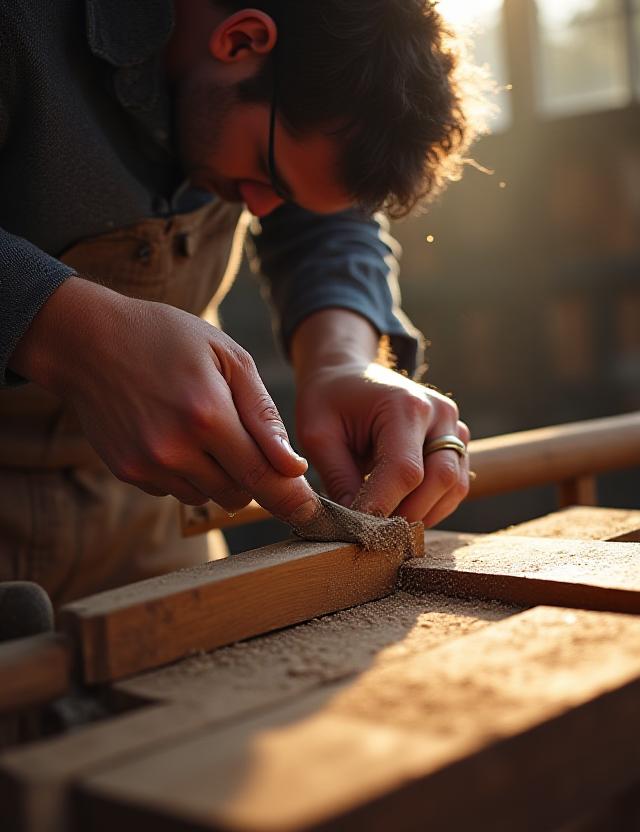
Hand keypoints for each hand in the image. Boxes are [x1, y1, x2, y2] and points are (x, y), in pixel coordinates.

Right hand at [10, 278, 319, 523]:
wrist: (88, 341)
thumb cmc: (169, 339)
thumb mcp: (228, 356)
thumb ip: (264, 415)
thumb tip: (294, 467)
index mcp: (209, 414)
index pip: (262, 476)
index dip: (292, 500)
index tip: (312, 515)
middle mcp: (176, 448)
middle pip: (238, 494)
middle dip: (251, 476)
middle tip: (240, 438)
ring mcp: (148, 464)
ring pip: (207, 496)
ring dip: (216, 475)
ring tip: (199, 427)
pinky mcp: (128, 472)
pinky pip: (175, 491)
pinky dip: (184, 472)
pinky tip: (170, 433)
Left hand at [292, 310, 469, 526]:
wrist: (347, 371)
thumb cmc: (329, 399)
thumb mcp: (318, 435)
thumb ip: (339, 479)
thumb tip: (354, 526)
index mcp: (404, 405)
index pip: (405, 470)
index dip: (383, 507)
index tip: (357, 532)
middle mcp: (439, 413)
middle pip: (441, 480)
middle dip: (407, 515)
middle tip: (373, 534)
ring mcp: (453, 426)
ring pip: (454, 486)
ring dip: (422, 513)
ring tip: (385, 524)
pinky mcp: (456, 440)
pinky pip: (455, 483)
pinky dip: (431, 505)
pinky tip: (401, 510)